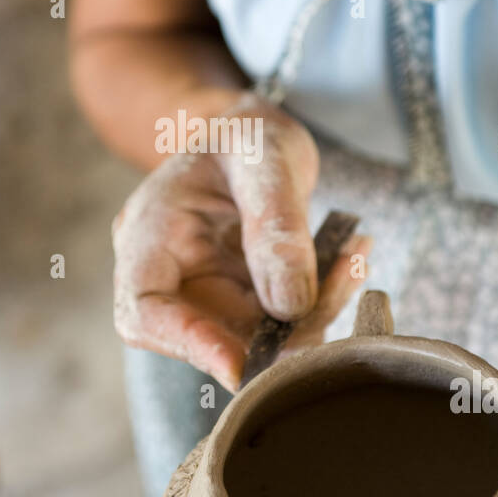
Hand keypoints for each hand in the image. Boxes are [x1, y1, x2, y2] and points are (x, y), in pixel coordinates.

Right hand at [112, 90, 370, 390]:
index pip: (143, 312)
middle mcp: (170, 271)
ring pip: (250, 336)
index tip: (239, 363)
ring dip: (307, 319)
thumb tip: (289, 305)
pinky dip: (320, 302)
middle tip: (327, 311)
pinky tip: (352, 260)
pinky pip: (279, 321)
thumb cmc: (247, 133)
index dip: (186, 344)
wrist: (255, 133)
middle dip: (268, 340)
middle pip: (203, 336)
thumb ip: (276, 226)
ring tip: (354, 262)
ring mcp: (207, 289)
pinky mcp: (241, 299)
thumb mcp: (265, 159)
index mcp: (149, 232)